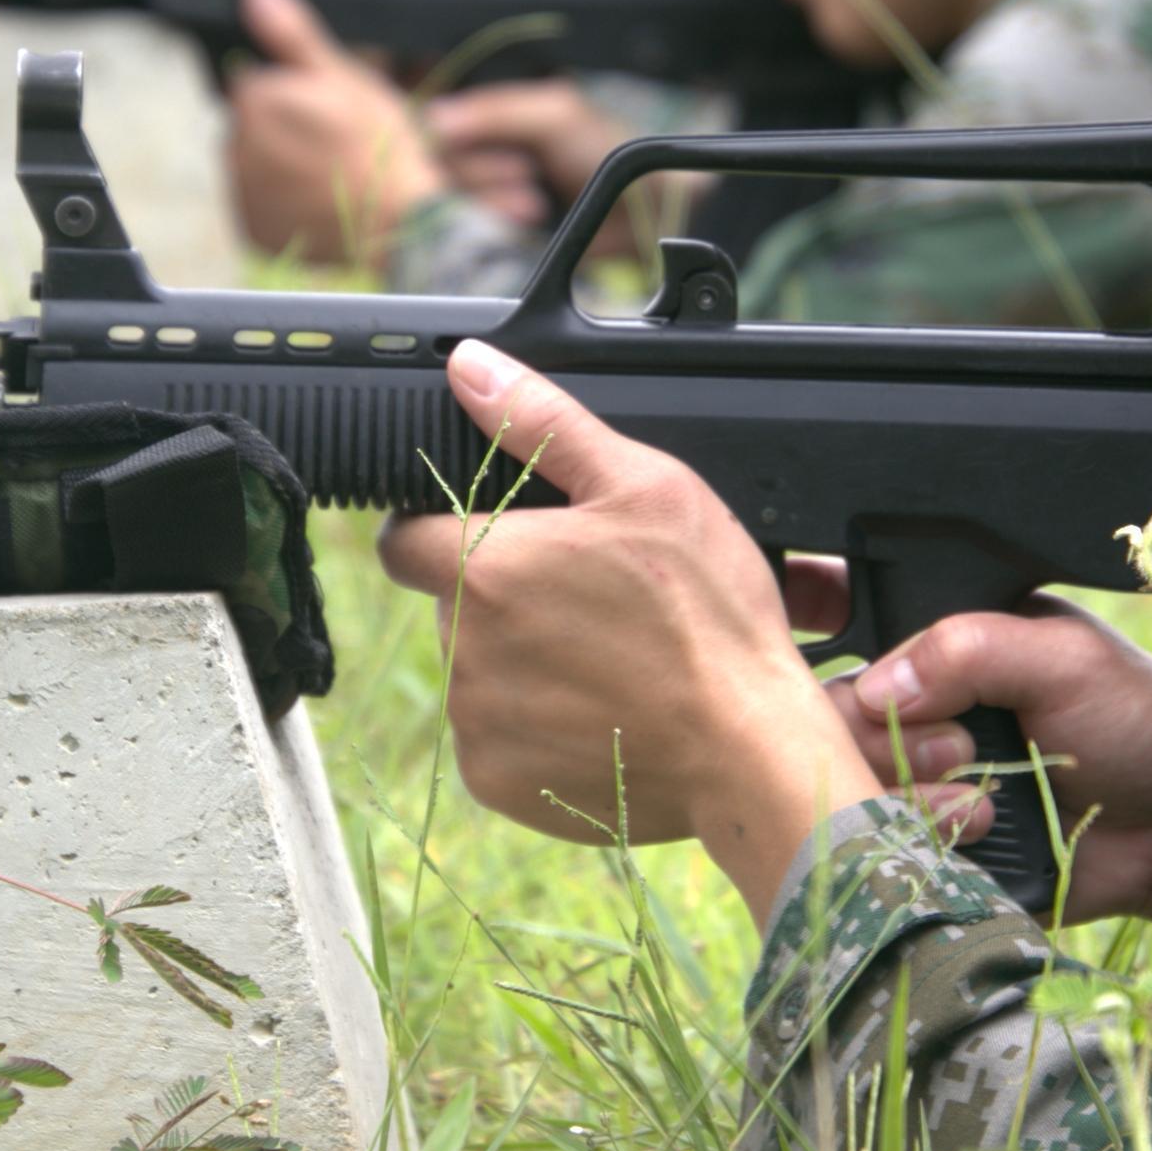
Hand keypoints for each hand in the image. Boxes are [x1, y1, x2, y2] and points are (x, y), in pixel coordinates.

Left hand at [224, 0, 446, 262]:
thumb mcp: (341, 76)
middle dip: (287, 128)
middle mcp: (235, 148)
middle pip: (256, 124)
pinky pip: (262, 206)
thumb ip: (291, 34)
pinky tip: (321, 200)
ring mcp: (243, 194)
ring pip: (258, 164)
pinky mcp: (255, 230)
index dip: (298, 92)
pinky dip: (284, 202)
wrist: (398, 224)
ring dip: (284, 165)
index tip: (332, 110)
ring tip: (333, 174)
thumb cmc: (377, 144)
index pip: (260, 82)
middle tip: (337, 143)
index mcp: (254, 100)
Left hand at [377, 342, 879, 917]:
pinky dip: (540, 722)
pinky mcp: (501, 784)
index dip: (445, 525)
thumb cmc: (706, 615)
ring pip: (478, 670)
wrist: (748, 753)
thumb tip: (469, 366)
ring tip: (609, 656)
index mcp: (483, 568)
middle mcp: (462, 651)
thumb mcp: (643, 486)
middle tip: (590, 595)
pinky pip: (499, 737)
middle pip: (454, 603)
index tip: (505, 535)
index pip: (403, 537)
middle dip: (504, 594)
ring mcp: (478, 725)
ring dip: (524, 658)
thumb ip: (542, 421)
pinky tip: (605, 709)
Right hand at [422, 78, 630, 210]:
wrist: (638, 209)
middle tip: (526, 175)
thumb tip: (435, 119)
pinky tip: (528, 222)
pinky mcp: (495, 230)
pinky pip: (469, 232)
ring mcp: (488, 195)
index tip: (482, 148)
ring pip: (452, 202)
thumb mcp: (553, 116)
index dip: (455, 141)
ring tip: (534, 205)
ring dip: (490, 202)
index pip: (440, 127)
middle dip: (481, 175)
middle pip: (442, 167)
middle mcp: (483, 153)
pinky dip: (495, 227)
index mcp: (492, 117)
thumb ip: (496, 113)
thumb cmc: (602, 150)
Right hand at [824, 594, 1151, 941]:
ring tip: (981, 805)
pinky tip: (977, 837)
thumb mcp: (1066, 659)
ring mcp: (930, 783)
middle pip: (844, 725)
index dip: (872, 681)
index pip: (867, 650)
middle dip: (894, 744)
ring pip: (857, 789)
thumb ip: (969, 649)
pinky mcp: (938, 845)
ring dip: (912, 799)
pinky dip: (924, 844)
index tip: (906, 703)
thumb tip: (876, 687)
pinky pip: (891, 850)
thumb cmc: (1144, 727)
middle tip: (961, 752)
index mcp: (956, 646)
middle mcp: (931, 711)